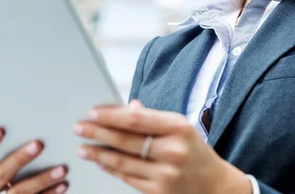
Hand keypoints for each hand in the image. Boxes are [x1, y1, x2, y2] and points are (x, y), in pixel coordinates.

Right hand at [0, 127, 68, 192]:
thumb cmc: (14, 176)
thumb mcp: (6, 166)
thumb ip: (13, 150)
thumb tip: (37, 126)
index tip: (1, 130)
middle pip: (0, 174)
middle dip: (19, 159)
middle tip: (39, 144)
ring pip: (18, 190)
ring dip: (42, 179)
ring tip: (61, 169)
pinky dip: (50, 193)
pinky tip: (63, 184)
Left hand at [73, 101, 251, 193]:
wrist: (215, 185)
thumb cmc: (194, 151)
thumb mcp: (181, 127)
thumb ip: (152, 118)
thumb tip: (126, 108)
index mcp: (178, 127)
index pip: (137, 119)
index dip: (111, 115)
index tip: (93, 112)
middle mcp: (173, 150)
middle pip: (126, 140)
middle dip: (98, 132)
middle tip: (79, 127)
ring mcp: (166, 173)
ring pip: (122, 161)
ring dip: (98, 154)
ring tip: (82, 147)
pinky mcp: (159, 191)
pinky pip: (128, 178)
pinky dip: (112, 169)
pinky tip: (101, 162)